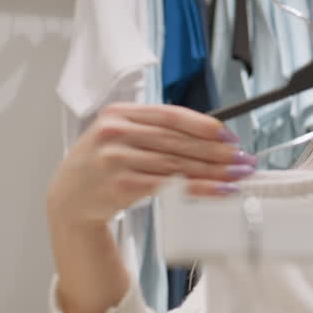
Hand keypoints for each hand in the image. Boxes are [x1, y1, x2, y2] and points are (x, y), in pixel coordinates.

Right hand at [47, 103, 252, 229]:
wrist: (69, 197)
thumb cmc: (102, 164)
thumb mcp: (120, 135)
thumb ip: (156, 131)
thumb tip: (211, 137)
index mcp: (119, 114)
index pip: (171, 115)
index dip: (204, 125)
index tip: (230, 135)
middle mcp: (116, 133)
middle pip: (178, 141)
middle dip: (217, 151)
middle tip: (244, 158)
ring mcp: (116, 160)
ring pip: (178, 164)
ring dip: (215, 171)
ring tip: (239, 175)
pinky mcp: (121, 186)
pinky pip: (170, 186)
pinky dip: (199, 189)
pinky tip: (219, 190)